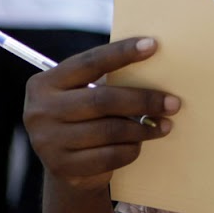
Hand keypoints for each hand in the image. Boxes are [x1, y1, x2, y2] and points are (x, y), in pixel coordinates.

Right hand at [24, 37, 180, 192]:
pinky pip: (110, 156)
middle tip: (173, 103)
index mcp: (45, 83)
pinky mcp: (63, 167)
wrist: (66, 167)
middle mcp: (40, 111)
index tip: (152, 45)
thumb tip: (154, 65)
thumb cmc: (84, 119)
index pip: (89, 63)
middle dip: (143, 100)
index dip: (121, 53)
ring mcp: (48, 141)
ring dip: (143, 129)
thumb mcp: (83, 95)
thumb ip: (105, 81)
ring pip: (110, 131)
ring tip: (164, 125)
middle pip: (103, 100)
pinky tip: (140, 144)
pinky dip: (131, 150)